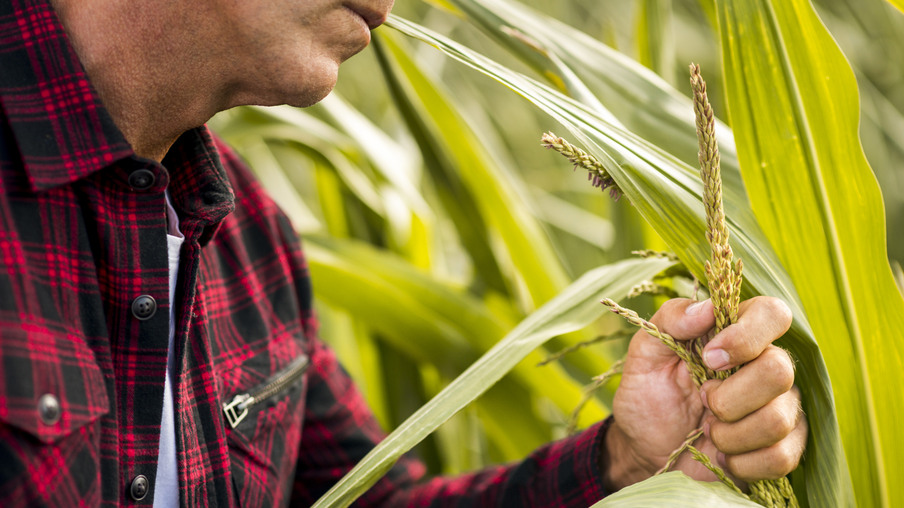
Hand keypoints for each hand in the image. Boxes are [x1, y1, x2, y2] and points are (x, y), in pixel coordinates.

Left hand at [602, 297, 806, 490]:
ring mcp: (782, 407)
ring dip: (729, 434)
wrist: (646, 447)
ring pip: (779, 420)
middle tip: (701, 400)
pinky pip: (781, 457)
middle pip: (779, 371)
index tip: (709, 358)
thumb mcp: (646, 351)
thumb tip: (707, 308)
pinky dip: (741, 462)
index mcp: (738, 333)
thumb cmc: (649, 392)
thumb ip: (670, 320)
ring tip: (706, 429)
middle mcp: (768, 365)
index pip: (773, 313)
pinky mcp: (784, 447)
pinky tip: (721, 455)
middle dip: (728, 397)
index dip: (747, 336)